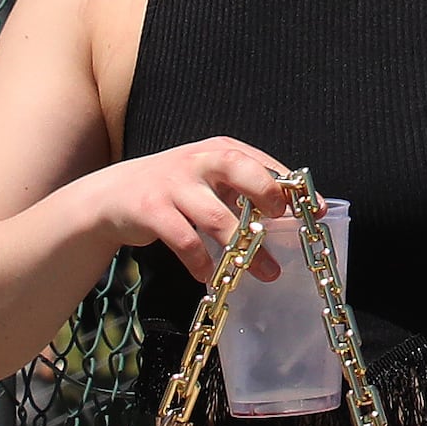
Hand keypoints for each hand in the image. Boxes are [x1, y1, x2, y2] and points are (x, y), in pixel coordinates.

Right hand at [66, 139, 296, 279]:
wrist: (111, 196)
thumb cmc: (176, 189)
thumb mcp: (210, 179)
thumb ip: (245, 190)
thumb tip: (294, 213)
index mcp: (222, 150)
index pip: (265, 164)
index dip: (293, 189)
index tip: (316, 212)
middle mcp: (200, 160)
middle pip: (243, 173)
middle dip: (268, 198)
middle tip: (282, 224)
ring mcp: (174, 184)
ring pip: (218, 218)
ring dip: (243, 250)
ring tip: (264, 272)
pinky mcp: (152, 210)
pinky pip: (187, 242)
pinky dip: (202, 263)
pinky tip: (210, 275)